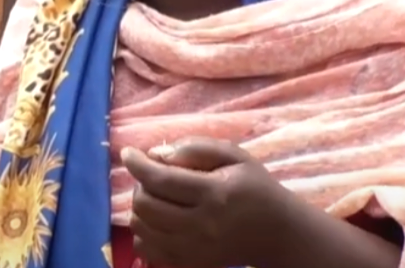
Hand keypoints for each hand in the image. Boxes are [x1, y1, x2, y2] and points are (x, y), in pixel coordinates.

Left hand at [121, 136, 288, 267]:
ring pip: (142, 228)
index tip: (128, 153)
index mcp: (214, 194)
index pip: (161, 179)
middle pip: (146, 205)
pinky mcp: (190, 266)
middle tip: (152, 176)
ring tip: (157, 197)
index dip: (137, 164)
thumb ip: (196, 148)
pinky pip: (147, 250)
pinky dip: (145, 232)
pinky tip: (160, 220)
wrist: (276, 234)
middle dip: (140, 185)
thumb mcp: (234, 156)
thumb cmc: (254, 188)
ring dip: (141, 208)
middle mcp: (201, 226)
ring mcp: (194, 251)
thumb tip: (155, 154)